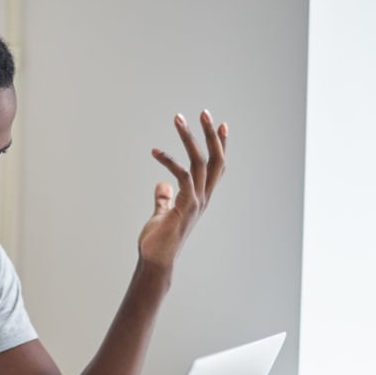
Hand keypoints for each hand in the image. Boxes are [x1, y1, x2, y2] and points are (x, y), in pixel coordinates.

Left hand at [138, 110, 227, 269]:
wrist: (155, 262)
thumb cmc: (158, 241)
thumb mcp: (161, 214)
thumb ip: (164, 199)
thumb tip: (162, 185)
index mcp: (200, 197)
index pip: (215, 166)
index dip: (220, 145)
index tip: (221, 124)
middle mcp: (203, 197)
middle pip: (214, 159)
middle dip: (211, 134)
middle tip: (204, 112)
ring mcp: (196, 202)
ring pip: (200, 162)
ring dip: (189, 138)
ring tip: (178, 119)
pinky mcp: (185, 207)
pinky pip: (182, 177)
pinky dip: (169, 161)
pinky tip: (155, 151)